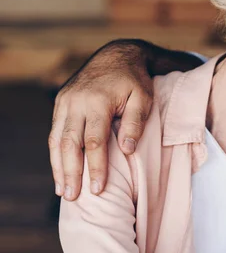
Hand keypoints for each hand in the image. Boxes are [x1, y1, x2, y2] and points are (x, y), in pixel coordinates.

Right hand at [49, 40, 153, 200]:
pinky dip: (55, 153)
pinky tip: (60, 171)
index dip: (95, 167)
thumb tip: (126, 150)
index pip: (94, 141)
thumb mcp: (144, 97)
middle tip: (73, 198)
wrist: (116, 54)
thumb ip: (135, 123)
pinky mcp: (60, 103)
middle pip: (69, 144)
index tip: (99, 189)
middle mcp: (76, 103)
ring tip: (63, 191)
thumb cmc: (134, 80)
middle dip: (71, 172)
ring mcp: (65, 102)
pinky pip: (55, 132)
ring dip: (58, 167)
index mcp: (98, 102)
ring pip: (57, 140)